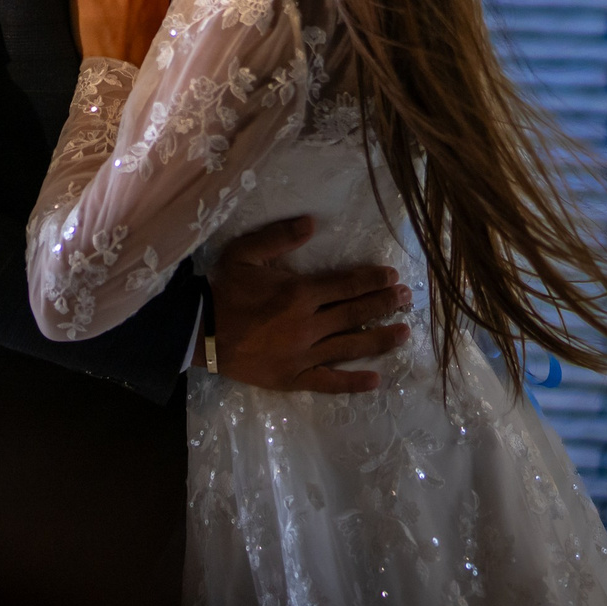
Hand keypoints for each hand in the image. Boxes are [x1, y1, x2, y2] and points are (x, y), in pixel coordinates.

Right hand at [209, 217, 412, 393]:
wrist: (199, 331)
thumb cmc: (224, 290)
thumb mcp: (245, 254)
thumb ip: (279, 237)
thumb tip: (312, 222)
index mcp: (299, 294)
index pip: (346, 285)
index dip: (372, 280)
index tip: (392, 277)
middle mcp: (307, 325)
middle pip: (355, 314)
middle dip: (384, 304)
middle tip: (407, 299)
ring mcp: (302, 355)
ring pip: (350, 347)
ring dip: (380, 339)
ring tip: (404, 333)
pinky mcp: (293, 379)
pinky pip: (329, 382)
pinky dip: (353, 382)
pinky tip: (376, 380)